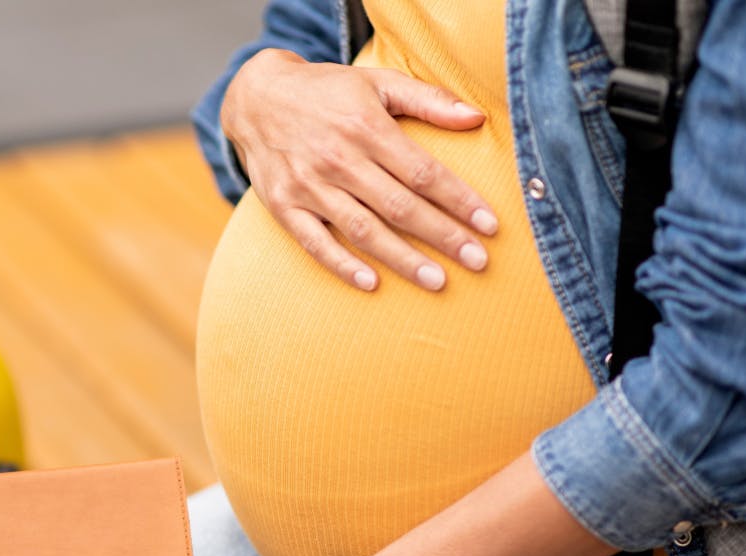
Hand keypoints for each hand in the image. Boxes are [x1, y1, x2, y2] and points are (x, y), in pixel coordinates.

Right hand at [221, 49, 498, 291]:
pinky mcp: (283, 206)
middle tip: (478, 261)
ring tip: (437, 281)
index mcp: (365, 126)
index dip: (459, 200)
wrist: (255, 97)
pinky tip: (371, 283)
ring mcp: (308, 186)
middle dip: (443, 236)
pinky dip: (342, 265)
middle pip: (399, 206)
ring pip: (363, 230)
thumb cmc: (327, 91)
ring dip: (403, 259)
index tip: (490, 225)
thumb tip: (477, 118)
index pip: (423, 172)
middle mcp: (338, 159)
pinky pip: (315, 242)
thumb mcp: (377, 82)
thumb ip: (428, 100)